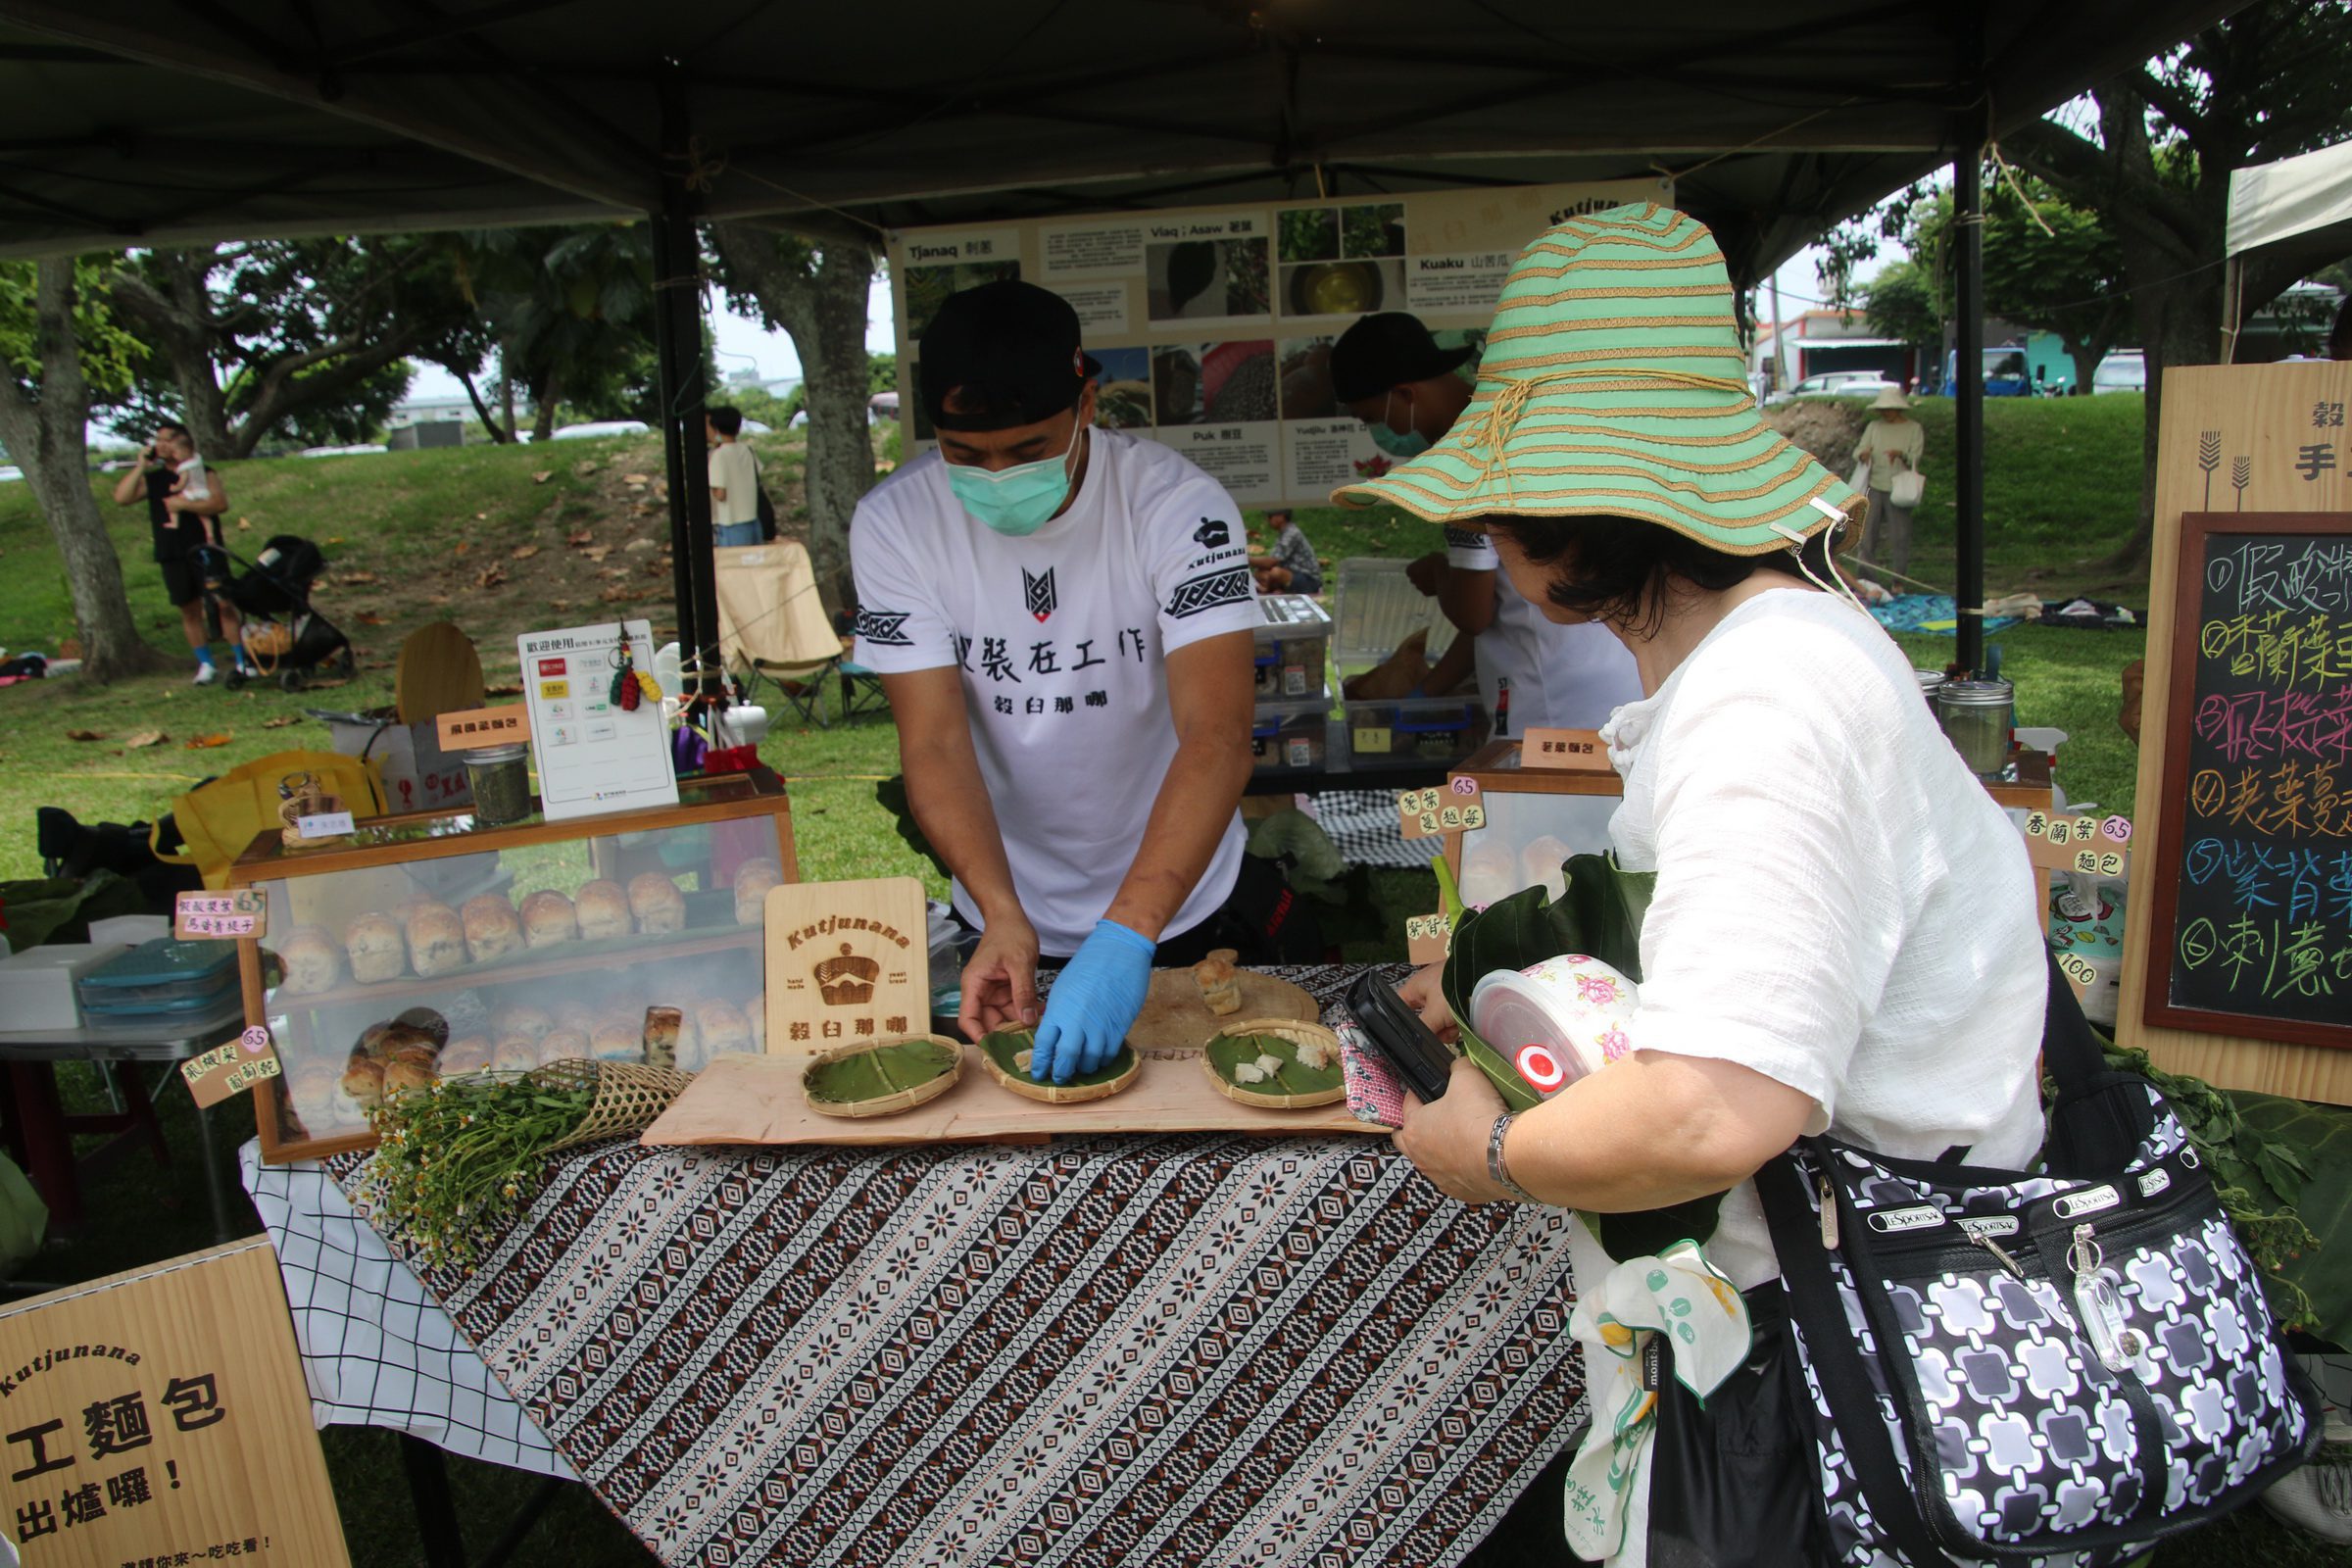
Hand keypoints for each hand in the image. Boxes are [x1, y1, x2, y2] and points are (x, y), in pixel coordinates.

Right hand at [958, 916, 1039, 1042]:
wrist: (1011, 917)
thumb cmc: (1010, 933)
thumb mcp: (1020, 962)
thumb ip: (1023, 992)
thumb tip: (1027, 1021)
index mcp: (974, 984)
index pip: (968, 1019)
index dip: (979, 1037)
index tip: (997, 1050)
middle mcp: (980, 991)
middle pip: (988, 1023)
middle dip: (1006, 1035)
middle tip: (1028, 1044)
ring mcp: (993, 992)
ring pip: (1004, 1018)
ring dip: (1020, 1025)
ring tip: (1040, 1030)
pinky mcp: (1006, 990)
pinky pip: (1015, 1008)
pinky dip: (1027, 1013)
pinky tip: (1043, 1014)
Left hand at [1031, 919, 1153, 1081]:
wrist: (1119, 951)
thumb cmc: (1088, 965)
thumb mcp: (1063, 988)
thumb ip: (1057, 1014)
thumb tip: (1056, 1034)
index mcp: (1059, 1011)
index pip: (1045, 1046)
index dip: (1041, 1063)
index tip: (1039, 1072)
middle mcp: (1078, 1022)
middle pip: (1067, 1060)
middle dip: (1061, 1073)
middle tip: (1059, 1077)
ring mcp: (1100, 1027)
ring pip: (1089, 1061)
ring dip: (1083, 1068)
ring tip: (1079, 1068)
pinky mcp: (1119, 1027)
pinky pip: (1109, 1054)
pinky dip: (1102, 1060)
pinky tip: (1097, 1058)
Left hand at [1394, 1057, 1511, 1202]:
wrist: (1506, 1156)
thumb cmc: (1478, 1116)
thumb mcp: (1468, 1077)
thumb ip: (1458, 1067)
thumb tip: (1457, 1066)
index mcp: (1415, 1128)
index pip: (1407, 1105)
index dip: (1417, 1094)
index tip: (1428, 1089)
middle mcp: (1420, 1157)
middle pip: (1407, 1140)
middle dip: (1417, 1128)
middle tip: (1435, 1117)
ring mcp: (1439, 1178)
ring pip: (1431, 1162)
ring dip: (1440, 1151)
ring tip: (1462, 1138)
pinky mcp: (1461, 1193)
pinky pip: (1455, 1178)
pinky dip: (1462, 1169)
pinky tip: (1477, 1159)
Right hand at [1396, 961, 1456, 1041]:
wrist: (1487, 979)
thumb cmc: (1454, 989)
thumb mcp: (1434, 1011)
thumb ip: (1423, 1028)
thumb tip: (1415, 1043)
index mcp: (1416, 987)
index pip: (1399, 1006)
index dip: (1401, 1020)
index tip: (1408, 1036)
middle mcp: (1428, 991)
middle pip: (1422, 1019)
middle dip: (1433, 1028)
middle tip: (1441, 1030)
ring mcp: (1445, 997)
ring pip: (1439, 1022)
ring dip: (1447, 1028)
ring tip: (1456, 1025)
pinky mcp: (1460, 1001)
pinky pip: (1453, 1019)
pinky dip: (1458, 1023)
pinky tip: (1464, 1024)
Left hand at [1404, 551, 1447, 596]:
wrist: (1448, 575)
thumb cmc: (1440, 562)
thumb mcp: (1434, 555)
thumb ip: (1429, 557)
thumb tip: (1431, 556)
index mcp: (1410, 569)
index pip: (1411, 569)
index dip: (1418, 567)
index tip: (1426, 565)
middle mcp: (1412, 579)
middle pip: (1414, 578)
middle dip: (1420, 576)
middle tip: (1430, 572)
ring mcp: (1418, 587)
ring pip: (1421, 585)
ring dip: (1426, 582)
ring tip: (1436, 577)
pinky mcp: (1425, 593)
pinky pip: (1427, 590)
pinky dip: (1431, 588)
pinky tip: (1438, 583)